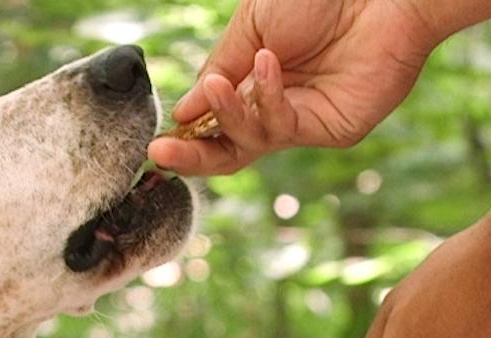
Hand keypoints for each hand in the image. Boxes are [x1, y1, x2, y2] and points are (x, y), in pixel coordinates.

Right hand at [147, 0, 445, 175]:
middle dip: (192, 158)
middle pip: (229, 151)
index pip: (214, 123)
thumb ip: (219, 69)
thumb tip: (185, 113)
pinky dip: (267, 99)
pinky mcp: (333, 129)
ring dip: (229, 116)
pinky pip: (284, 127)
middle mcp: (277, 107)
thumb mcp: (251, 27)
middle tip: (161, 154)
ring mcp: (305, 121)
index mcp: (253, 82)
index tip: (157, 141)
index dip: (186, 135)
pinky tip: (266, 65)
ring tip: (219, 86)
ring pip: (252, 143)